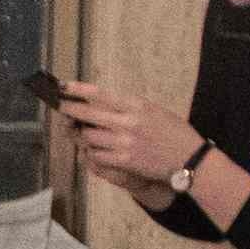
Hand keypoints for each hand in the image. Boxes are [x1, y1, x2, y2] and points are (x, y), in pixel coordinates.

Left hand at [50, 79, 202, 199]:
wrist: (190, 159)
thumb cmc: (175, 133)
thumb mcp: (155, 111)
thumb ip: (130, 107)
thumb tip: (104, 104)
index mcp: (136, 105)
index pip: (100, 94)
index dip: (78, 90)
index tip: (63, 86)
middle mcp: (128, 122)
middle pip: (88, 115)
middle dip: (69, 111)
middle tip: (59, 107)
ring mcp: (124, 142)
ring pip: (89, 137)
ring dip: (82, 135)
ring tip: (80, 132)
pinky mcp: (124, 161)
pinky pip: (97, 156)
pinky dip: (92, 153)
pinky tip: (93, 151)